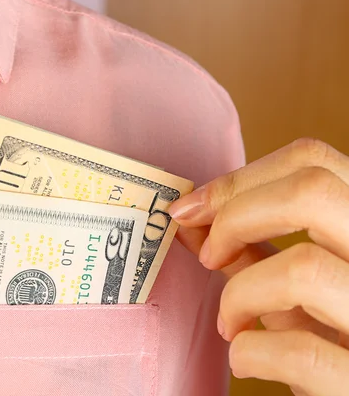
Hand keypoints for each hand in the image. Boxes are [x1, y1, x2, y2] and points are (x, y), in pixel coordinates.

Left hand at [168, 138, 348, 395]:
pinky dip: (250, 352)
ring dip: (240, 295)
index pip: (313, 161)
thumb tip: (190, 217)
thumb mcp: (298, 289)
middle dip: (235, 216)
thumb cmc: (329, 341)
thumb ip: (250, 250)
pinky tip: (246, 359)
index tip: (191, 207)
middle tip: (208, 255)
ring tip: (230, 323)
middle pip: (311, 191)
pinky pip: (299, 351)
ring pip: (303, 267)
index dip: (237, 180)